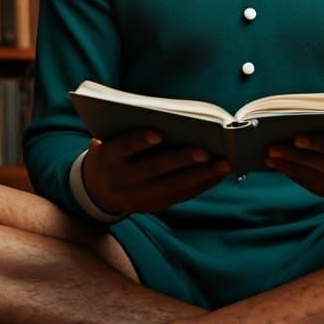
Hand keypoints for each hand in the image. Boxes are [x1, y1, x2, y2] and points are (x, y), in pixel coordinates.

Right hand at [82, 130, 229, 214]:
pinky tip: (219, 174)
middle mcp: (122, 180)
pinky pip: (181, 195)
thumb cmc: (112, 151)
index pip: (124, 147)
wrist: (97, 189)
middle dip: (182, 160)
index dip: (140, 141)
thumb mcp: (109, 139)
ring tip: (225, 163)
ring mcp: (139, 197)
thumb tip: (171, 117)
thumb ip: (130, 128)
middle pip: (154, 169)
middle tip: (206, 152)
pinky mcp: (155, 206)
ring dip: (202, 175)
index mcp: (108, 157)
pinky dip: (202, 184)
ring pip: (173, 186)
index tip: (159, 134)